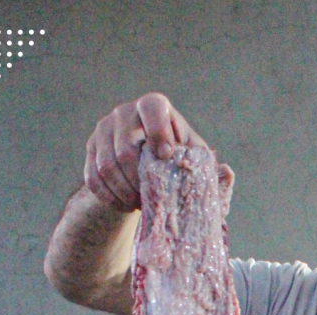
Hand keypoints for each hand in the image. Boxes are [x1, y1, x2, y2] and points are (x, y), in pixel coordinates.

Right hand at [84, 92, 232, 212]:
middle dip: (139, 179)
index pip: (153, 107)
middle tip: (153, 199)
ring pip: (107, 166)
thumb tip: (226, 173)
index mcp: (155, 109)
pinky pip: (94, 178)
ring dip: (124, 192)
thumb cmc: (177, 165)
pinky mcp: (90, 151)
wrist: (144, 174)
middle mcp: (125, 114)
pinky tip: (125, 206)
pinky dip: (110, 197)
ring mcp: (103, 131)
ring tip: (140, 205)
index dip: (158, 131)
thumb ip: (210, 169)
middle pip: (124, 146)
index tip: (166, 157)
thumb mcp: (195, 164)